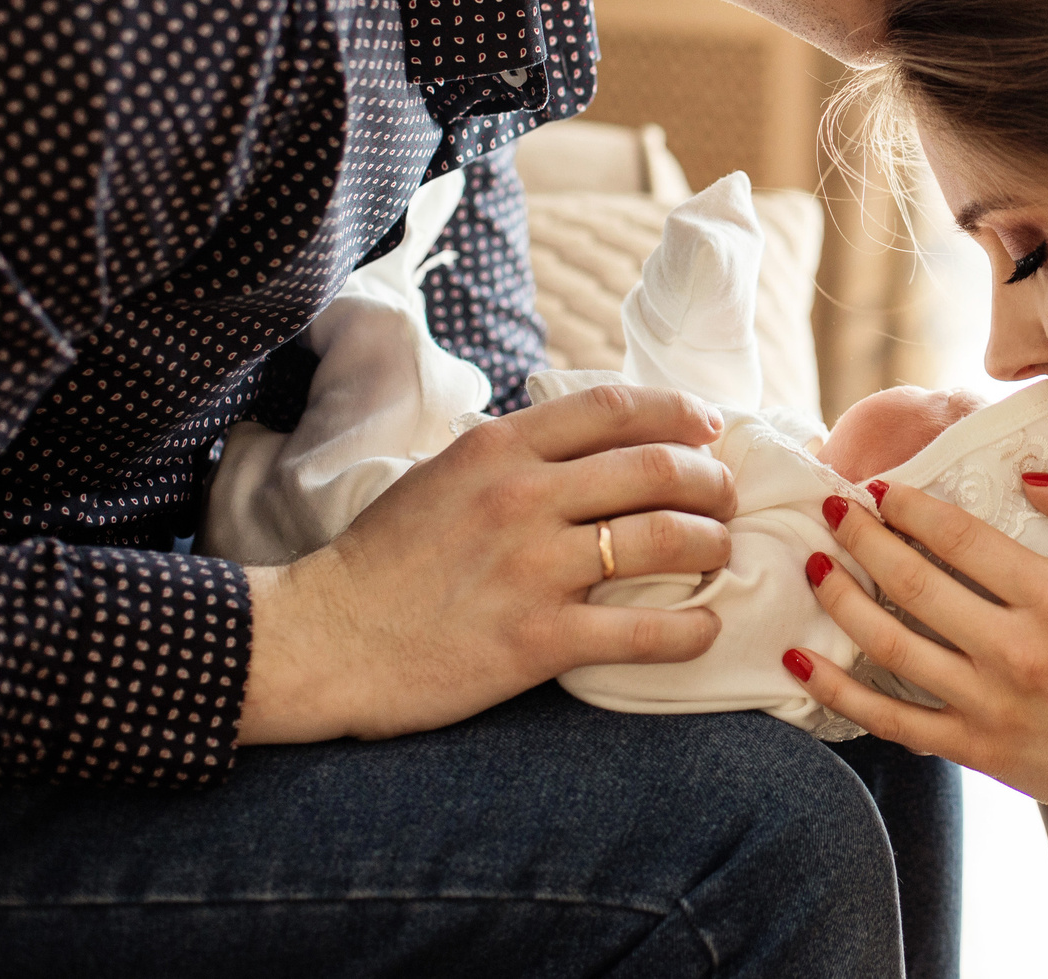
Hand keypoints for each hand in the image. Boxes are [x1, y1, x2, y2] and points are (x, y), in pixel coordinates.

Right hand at [238, 382, 738, 743]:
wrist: (321, 640)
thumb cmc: (381, 561)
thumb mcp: (443, 476)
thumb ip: (513, 455)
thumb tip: (591, 440)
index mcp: (500, 449)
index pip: (615, 407)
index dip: (679, 412)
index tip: (709, 427)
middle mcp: (523, 497)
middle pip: (658, 468)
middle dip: (712, 481)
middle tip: (726, 499)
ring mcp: (533, 568)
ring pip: (666, 539)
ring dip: (712, 544)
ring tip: (720, 552)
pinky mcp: (538, 639)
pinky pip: (644, 630)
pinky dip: (691, 628)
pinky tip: (704, 627)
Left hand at [792, 474, 1047, 833]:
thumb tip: (1031, 479)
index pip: (964, 540)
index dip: (911, 508)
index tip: (880, 488)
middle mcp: (1017, 652)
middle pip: (914, 584)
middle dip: (862, 537)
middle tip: (831, 508)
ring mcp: (989, 706)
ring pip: (891, 646)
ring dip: (842, 600)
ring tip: (815, 565)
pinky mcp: (974, 749)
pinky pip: (891, 719)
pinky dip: (839, 691)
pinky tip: (801, 660)